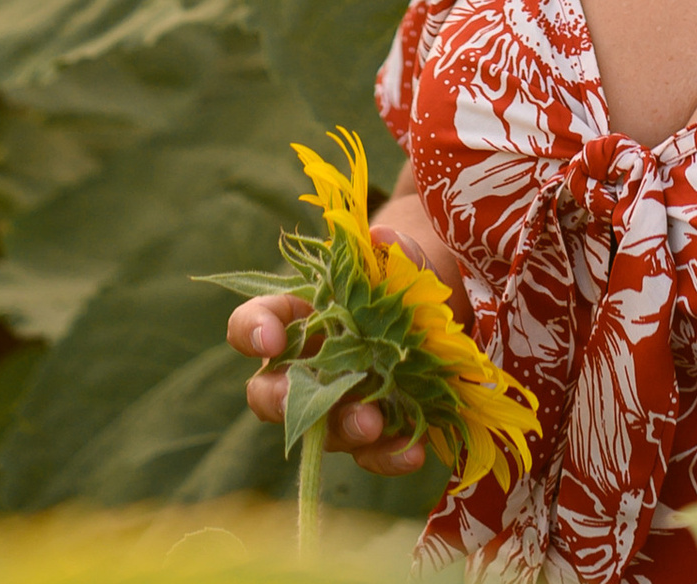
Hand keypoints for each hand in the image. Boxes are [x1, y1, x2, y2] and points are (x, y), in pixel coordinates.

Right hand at [228, 222, 454, 476]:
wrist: (444, 309)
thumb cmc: (406, 277)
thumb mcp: (405, 260)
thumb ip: (395, 253)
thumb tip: (383, 240)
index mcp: (301, 312)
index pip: (255, 321)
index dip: (252, 331)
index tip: (270, 340)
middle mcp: (307, 364)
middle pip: (269, 392)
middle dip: (279, 401)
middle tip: (299, 404)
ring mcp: (337, 401)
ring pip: (319, 428)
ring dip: (342, 429)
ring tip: (373, 425)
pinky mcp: (371, 430)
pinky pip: (368, 453)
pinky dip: (386, 455)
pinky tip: (411, 452)